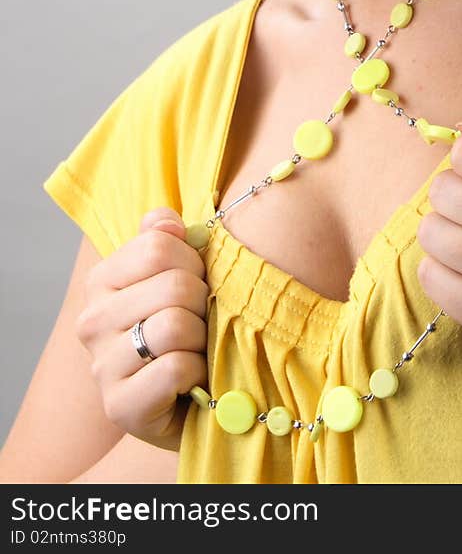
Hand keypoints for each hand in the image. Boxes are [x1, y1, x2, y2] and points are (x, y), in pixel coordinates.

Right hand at [75, 208, 208, 448]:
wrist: (184, 401)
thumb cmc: (183, 332)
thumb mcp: (176, 276)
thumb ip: (167, 240)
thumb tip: (167, 222)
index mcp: (103, 280)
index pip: (158, 246)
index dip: (193, 262)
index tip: (196, 283)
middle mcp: (91, 320)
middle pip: (174, 286)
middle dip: (203, 304)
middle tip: (200, 323)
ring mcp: (101, 366)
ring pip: (175, 326)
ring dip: (201, 340)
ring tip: (195, 350)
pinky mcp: (119, 406)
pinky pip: (175, 369)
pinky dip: (197, 373)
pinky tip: (191, 380)